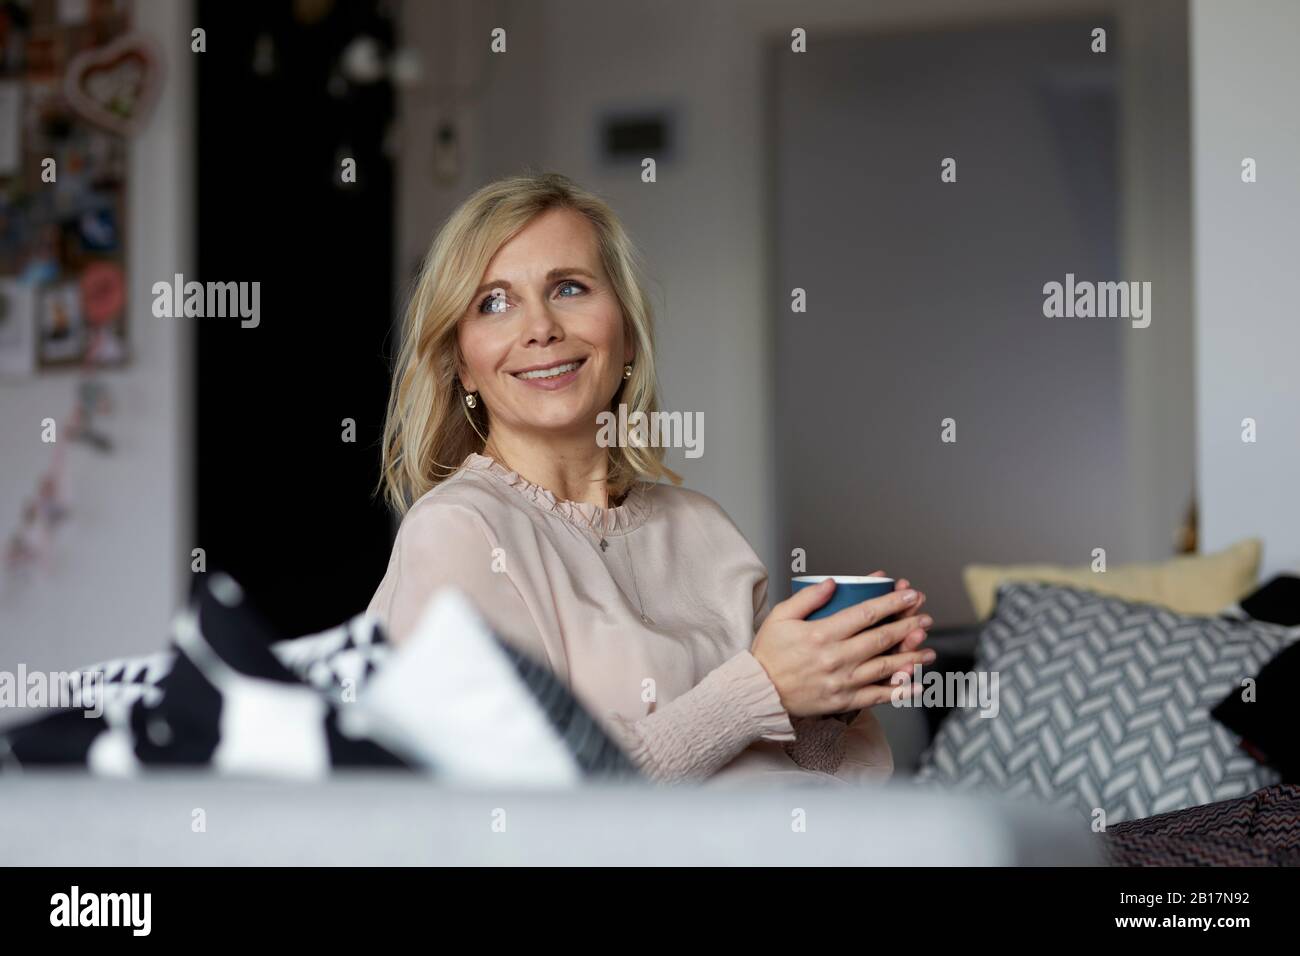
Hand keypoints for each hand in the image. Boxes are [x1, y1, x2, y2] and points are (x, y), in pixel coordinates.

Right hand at [751, 577, 935, 717]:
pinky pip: (877, 696)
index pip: (866, 613)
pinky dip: (899, 691)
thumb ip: (808, 598)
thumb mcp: (780, 617)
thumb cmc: (768, 653)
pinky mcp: (843, 700)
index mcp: (821, 633)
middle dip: (908, 625)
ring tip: (928, 649)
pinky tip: (916, 685)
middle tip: (925, 618)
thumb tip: (834, 582)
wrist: (758, 691)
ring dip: (911, 656)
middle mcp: (836, 657)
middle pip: (882, 638)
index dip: (892, 602)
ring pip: (885, 667)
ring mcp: (842, 681)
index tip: (910, 595)